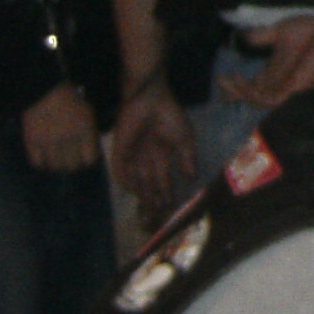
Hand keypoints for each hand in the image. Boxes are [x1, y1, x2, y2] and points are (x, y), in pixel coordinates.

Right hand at [21, 82, 100, 173]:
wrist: (43, 87)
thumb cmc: (68, 96)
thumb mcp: (86, 111)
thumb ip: (89, 131)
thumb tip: (90, 150)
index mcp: (85, 129)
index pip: (90, 158)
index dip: (87, 159)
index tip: (84, 156)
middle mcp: (69, 138)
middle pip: (72, 166)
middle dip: (72, 164)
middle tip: (69, 159)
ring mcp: (49, 141)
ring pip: (55, 166)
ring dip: (56, 164)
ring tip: (56, 158)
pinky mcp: (32, 141)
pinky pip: (37, 162)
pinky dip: (41, 162)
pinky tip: (43, 157)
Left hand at [109, 81, 198, 219]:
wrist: (151, 99)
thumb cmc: (170, 115)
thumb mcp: (185, 139)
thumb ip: (188, 159)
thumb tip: (193, 178)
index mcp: (161, 156)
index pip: (163, 180)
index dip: (167, 194)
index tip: (172, 208)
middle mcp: (146, 160)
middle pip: (149, 185)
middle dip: (154, 200)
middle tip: (159, 215)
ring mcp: (133, 156)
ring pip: (136, 181)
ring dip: (142, 194)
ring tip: (150, 207)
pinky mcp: (120, 151)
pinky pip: (120, 170)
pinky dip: (126, 181)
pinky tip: (133, 191)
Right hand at [213, 16, 313, 109]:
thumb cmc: (310, 29)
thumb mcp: (280, 31)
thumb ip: (262, 36)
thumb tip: (244, 37)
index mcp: (277, 72)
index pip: (253, 86)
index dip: (236, 87)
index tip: (221, 79)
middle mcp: (281, 83)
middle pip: (253, 96)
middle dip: (235, 91)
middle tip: (221, 81)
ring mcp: (287, 87)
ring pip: (259, 100)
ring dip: (241, 92)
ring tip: (230, 81)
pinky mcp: (294, 90)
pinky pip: (270, 100)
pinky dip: (255, 95)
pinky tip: (246, 84)